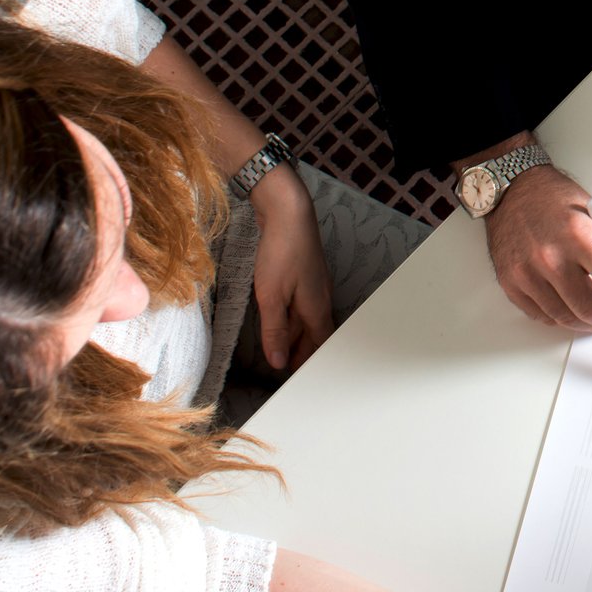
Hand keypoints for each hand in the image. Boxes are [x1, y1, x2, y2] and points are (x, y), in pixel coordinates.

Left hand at [248, 163, 334, 370]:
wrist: (288, 212)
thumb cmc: (282, 252)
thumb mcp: (271, 296)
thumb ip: (274, 331)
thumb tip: (278, 360)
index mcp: (316, 308)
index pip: (320, 345)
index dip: (312, 363)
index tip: (302, 379)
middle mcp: (319, 298)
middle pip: (315, 334)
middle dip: (303, 352)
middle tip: (290, 370)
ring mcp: (313, 285)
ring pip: (306, 319)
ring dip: (295, 335)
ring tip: (280, 349)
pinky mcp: (304, 274)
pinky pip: (301, 304)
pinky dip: (291, 318)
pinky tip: (279, 318)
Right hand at [483, 164, 591, 330]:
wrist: (514, 192)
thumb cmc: (555, 200)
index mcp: (579, 234)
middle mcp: (550, 255)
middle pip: (589, 308)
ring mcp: (527, 272)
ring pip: (565, 318)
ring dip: (587, 323)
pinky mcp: (510, 284)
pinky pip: (542, 316)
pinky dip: (562, 317)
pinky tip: (571, 306)